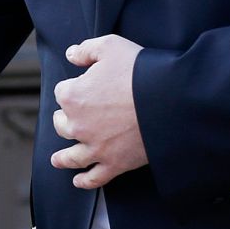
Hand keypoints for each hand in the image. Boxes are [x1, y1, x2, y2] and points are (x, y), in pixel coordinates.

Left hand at [50, 35, 147, 188]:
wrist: (172, 99)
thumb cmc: (141, 70)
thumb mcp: (110, 46)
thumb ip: (86, 50)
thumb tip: (71, 55)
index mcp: (73, 96)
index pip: (62, 92)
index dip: (74, 87)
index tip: (86, 86)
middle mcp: (78, 125)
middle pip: (63, 124)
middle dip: (65, 119)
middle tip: (70, 117)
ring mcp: (96, 147)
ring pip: (71, 155)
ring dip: (63, 158)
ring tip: (57, 160)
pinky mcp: (115, 163)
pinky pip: (95, 177)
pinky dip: (85, 181)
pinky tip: (78, 181)